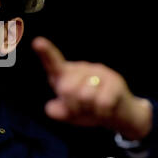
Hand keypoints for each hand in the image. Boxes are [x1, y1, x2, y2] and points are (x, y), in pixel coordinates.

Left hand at [32, 36, 152, 139]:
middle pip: (66, 89)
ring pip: (85, 97)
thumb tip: (51, 109)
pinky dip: (102, 113)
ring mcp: (98, 72)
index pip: (53, 63)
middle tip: (83, 107)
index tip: (37, 42)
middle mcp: (81, 69)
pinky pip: (102, 103)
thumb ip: (58, 112)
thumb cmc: (89, 110)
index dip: (45, 53)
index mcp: (66, 74)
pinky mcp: (115, 81)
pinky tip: (106, 109)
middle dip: (73, 106)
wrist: (119, 115)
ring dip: (89, 110)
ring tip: (95, 106)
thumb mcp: (70, 114)